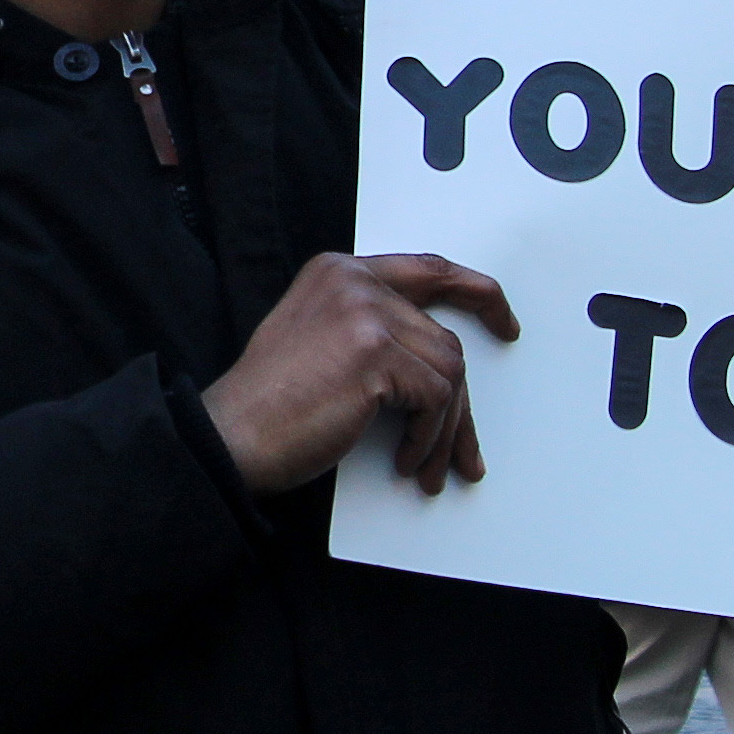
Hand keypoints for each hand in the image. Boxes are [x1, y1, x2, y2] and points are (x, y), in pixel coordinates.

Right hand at [203, 254, 519, 495]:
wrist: (230, 437)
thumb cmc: (267, 407)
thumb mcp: (315, 342)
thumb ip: (367, 330)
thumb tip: (432, 367)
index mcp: (339, 272)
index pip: (428, 271)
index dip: (476, 294)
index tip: (502, 319)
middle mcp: (354, 282)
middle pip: (444, 338)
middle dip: (458, 405)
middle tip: (465, 446)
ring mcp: (365, 313)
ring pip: (449, 371)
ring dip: (444, 429)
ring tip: (424, 463)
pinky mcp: (375, 353)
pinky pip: (437, 397)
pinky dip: (430, 437)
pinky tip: (406, 458)